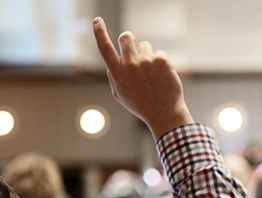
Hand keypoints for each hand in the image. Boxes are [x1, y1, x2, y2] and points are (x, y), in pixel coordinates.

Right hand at [92, 17, 193, 139]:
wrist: (164, 113)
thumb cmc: (140, 104)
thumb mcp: (120, 94)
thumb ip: (113, 76)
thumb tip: (112, 60)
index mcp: (117, 73)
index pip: (104, 48)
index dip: (99, 32)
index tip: (97, 20)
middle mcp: (130, 65)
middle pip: (125, 36)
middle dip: (129, 39)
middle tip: (133, 45)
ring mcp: (146, 61)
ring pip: (144, 45)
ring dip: (147, 56)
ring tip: (151, 75)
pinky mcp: (161, 60)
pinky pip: (159, 54)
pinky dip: (161, 64)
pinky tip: (162, 78)